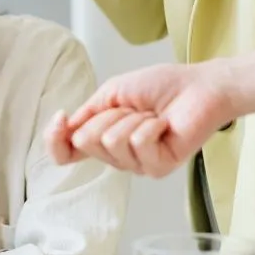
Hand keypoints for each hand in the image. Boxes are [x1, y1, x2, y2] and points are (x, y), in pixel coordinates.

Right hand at [45, 61, 236, 175]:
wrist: (199, 86)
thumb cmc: (161, 86)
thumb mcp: (111, 93)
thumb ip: (86, 113)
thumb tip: (63, 129)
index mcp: (102, 138)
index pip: (65, 154)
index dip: (55, 140)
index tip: (61, 117)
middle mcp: (117, 156)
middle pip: (86, 141)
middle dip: (108, 114)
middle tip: (133, 108)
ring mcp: (137, 165)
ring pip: (110, 141)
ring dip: (132, 118)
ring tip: (152, 116)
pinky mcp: (157, 168)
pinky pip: (137, 144)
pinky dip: (150, 125)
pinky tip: (163, 124)